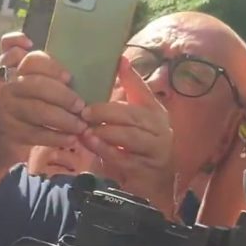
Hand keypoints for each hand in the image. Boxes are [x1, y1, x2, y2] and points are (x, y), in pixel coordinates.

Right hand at [0, 48, 86, 181]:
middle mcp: (1, 88)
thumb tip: (27, 42)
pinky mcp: (7, 133)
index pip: (31, 60)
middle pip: (37, 85)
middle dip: (64, 96)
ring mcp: (2, 111)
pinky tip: (70, 139)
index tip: (68, 78)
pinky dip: (57, 137)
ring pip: (39, 111)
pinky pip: (37, 133)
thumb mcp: (19, 83)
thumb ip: (27, 63)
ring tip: (80, 126)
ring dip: (65, 119)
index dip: (52, 66)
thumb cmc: (16, 109)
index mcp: (6, 70)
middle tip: (80, 106)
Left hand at [83, 57, 176, 215]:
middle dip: (107, 111)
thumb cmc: (136, 150)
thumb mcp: (129, 124)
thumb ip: (119, 105)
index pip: (143, 90)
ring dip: (106, 131)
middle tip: (85, 111)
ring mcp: (156, 148)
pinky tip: (90, 144)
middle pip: (133, 115)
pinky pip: (123, 157)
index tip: (118, 61)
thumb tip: (106, 78)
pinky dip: (104, 149)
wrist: (152, 185)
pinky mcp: (145, 168)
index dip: (131, 76)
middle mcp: (160, 127)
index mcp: (154, 111)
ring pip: (130, 135)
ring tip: (86, 128)